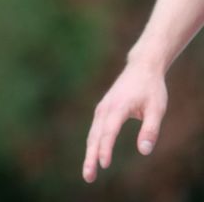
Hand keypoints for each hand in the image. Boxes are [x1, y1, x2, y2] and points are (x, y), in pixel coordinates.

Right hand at [82, 61, 167, 181]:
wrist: (141, 68)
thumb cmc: (151, 89)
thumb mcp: (157, 109)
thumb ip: (150, 130)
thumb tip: (144, 151)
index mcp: (118, 107)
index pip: (109, 131)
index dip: (106, 148)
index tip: (104, 165)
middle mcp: (105, 108)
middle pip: (95, 136)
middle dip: (90, 157)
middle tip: (88, 177)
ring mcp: (101, 109)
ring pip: (92, 135)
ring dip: (90, 153)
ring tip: (89, 172)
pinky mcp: (102, 111)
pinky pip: (95, 130)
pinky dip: (93, 144)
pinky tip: (93, 156)